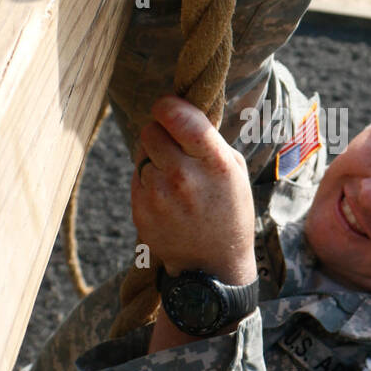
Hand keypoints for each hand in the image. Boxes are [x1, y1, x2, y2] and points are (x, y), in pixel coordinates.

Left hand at [131, 97, 257, 283]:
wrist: (214, 265)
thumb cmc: (229, 210)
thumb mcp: (233, 170)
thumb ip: (208, 139)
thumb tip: (180, 109)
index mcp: (214, 162)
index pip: (177, 115)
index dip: (167, 105)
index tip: (168, 107)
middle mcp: (184, 177)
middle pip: (151, 130)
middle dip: (160, 133)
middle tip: (173, 147)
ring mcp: (159, 196)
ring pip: (141, 153)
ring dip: (153, 159)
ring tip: (175, 181)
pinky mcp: (141, 210)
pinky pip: (136, 177)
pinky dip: (147, 181)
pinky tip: (167, 198)